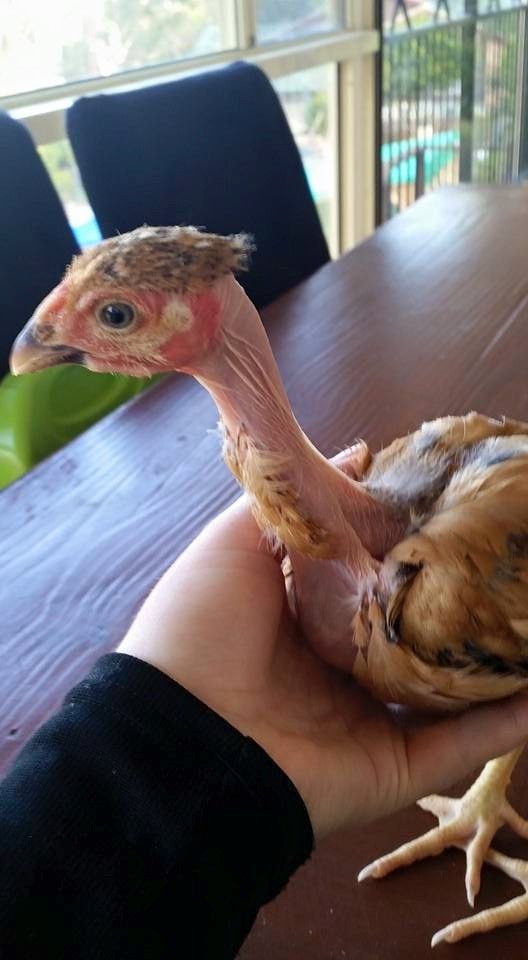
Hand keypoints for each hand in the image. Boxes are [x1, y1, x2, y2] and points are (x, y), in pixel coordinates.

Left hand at [119, 497, 527, 839]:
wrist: (179, 732)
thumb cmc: (198, 628)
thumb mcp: (236, 543)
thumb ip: (298, 501)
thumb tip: (358, 455)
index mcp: (306, 617)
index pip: (376, 578)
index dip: (415, 548)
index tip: (460, 514)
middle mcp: (341, 668)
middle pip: (417, 632)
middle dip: (462, 604)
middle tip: (510, 567)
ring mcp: (370, 719)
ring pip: (448, 687)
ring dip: (491, 659)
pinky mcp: (391, 764)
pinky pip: (460, 744)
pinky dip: (505, 722)